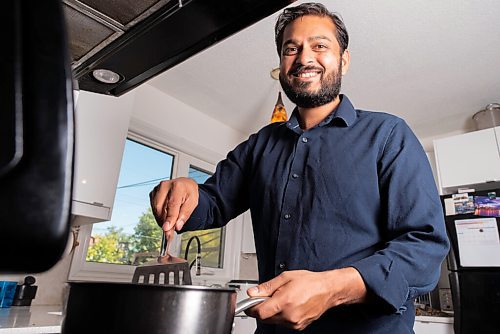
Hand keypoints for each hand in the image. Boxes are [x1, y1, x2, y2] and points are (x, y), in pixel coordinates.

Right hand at [149, 177, 198, 231]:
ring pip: (155, 210)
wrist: (184, 185)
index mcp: (177, 186)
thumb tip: (177, 226)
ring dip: (161, 220)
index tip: (167, 229)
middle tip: (169, 233)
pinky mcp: (152, 193)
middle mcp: (165, 186)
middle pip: (160, 208)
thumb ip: (185, 214)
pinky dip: (159, 215)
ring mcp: (157, 189)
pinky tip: (166, 216)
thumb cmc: (189, 193)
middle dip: (164, 222)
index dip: (169, 218)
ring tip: (170, 224)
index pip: (172, 205)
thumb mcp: (193, 202)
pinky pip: (153, 208)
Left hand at [245, 268, 366, 330]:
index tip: (249, 304)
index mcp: (285, 302)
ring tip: (281, 298)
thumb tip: (253, 292)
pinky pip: (283, 323)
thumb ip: (267, 286)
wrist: (327, 290)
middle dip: (261, 308)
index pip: (260, 312)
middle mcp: (289, 315)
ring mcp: (295, 323)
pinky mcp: (298, 326)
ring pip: (273, 321)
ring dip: (271, 312)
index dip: (251, 308)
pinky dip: (280, 315)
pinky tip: (288, 305)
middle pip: (265, 318)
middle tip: (266, 297)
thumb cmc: (310, 282)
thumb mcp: (285, 277)